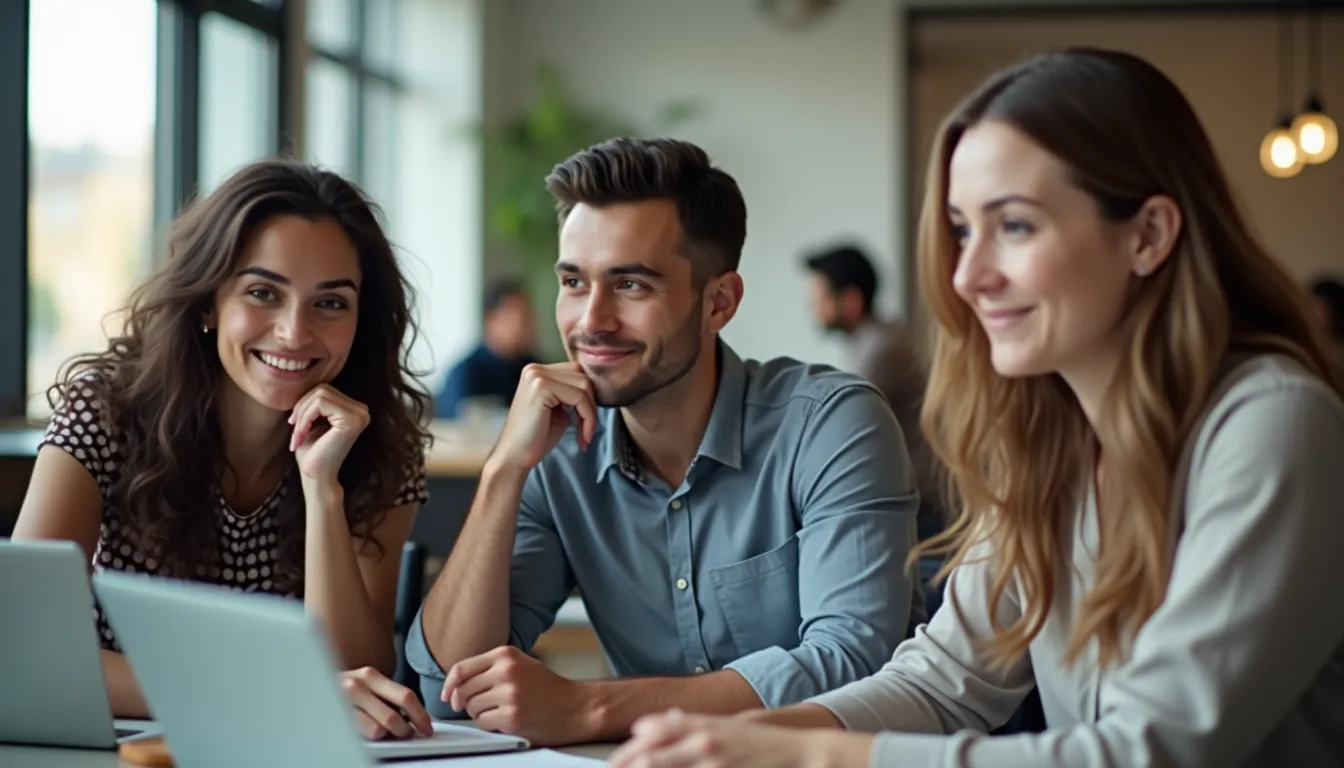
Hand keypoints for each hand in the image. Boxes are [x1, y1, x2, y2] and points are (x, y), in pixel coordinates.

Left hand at [289, 384, 369, 482]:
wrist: (316, 477)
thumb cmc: (312, 452)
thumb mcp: (313, 420)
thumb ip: (315, 401)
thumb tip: (305, 382)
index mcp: (355, 409)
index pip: (325, 389)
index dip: (304, 404)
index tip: (295, 425)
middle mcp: (362, 410)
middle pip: (322, 388)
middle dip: (302, 407)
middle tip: (294, 429)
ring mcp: (360, 415)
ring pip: (320, 394)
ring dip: (302, 414)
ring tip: (297, 434)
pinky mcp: (352, 420)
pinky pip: (320, 404)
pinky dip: (305, 419)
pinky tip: (301, 435)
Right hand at [339, 666, 433, 740]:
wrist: (307, 687)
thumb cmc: (341, 691)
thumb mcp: (366, 686)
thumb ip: (387, 695)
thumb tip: (415, 715)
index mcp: (370, 675)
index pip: (406, 696)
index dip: (421, 715)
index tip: (427, 728)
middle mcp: (357, 685)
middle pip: (394, 717)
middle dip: (406, 731)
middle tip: (408, 735)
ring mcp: (344, 702)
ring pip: (378, 730)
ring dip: (387, 736)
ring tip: (383, 732)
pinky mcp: (335, 718)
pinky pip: (361, 735)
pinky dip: (370, 737)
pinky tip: (366, 732)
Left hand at [440, 645, 590, 745]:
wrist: (576, 707)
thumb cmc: (547, 688)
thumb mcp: (520, 665)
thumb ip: (489, 669)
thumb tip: (454, 686)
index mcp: (506, 655)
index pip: (462, 668)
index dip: (449, 684)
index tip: (447, 695)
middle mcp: (506, 671)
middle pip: (463, 690)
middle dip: (465, 702)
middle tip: (481, 706)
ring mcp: (510, 694)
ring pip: (471, 708)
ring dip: (481, 714)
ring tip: (501, 711)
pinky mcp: (512, 717)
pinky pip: (483, 723)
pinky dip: (490, 725)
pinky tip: (506, 721)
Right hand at [489, 363, 597, 473]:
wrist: (514, 458)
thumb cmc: (535, 438)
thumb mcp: (558, 411)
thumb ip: (572, 397)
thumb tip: (596, 391)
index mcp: (537, 372)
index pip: (576, 373)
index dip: (587, 398)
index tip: (587, 423)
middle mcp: (535, 369)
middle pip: (582, 376)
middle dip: (591, 404)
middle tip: (587, 430)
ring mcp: (537, 376)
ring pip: (584, 385)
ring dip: (591, 414)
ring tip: (585, 435)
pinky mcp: (542, 387)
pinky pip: (579, 397)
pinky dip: (587, 418)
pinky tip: (582, 437)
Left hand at [611, 710, 848, 767]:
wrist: (799, 751)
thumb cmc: (760, 742)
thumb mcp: (726, 724)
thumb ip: (695, 723)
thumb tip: (666, 720)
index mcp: (705, 725)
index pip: (659, 731)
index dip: (634, 746)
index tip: (616, 757)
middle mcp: (705, 740)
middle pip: (654, 754)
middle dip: (629, 763)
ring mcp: (713, 760)